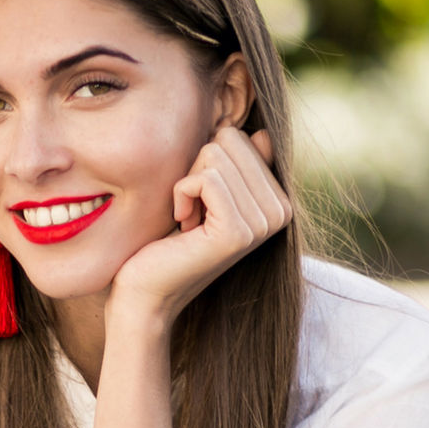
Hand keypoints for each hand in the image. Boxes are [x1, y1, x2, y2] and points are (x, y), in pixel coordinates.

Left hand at [109, 126, 292, 326]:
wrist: (148, 293)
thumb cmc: (169, 241)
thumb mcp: (206, 195)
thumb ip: (238, 166)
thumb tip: (262, 134)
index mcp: (278, 199)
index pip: (239, 137)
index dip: (205, 164)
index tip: (201, 204)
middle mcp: (280, 211)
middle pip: (229, 140)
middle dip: (197, 169)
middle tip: (193, 211)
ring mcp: (263, 223)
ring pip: (215, 155)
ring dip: (187, 185)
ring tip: (189, 222)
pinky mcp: (238, 231)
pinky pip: (205, 179)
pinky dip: (181, 195)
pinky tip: (184, 224)